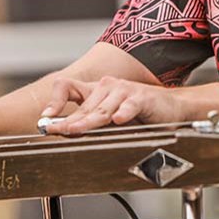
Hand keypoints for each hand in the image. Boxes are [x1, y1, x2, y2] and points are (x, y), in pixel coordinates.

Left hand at [40, 75, 182, 135]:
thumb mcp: (111, 117)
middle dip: (69, 122)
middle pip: (83, 107)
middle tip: (56, 132)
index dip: (54, 101)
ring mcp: (124, 90)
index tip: (46, 119)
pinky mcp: (141, 97)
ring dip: (88, 121)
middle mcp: (108, 86)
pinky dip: (124, 112)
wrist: (172, 108)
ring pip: (102, 109)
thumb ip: (90, 122)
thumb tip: (66, 132)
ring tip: (75, 130)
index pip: (68, 88)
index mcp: (96, 90)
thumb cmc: (141, 113)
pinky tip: (119, 119)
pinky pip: (129, 105)